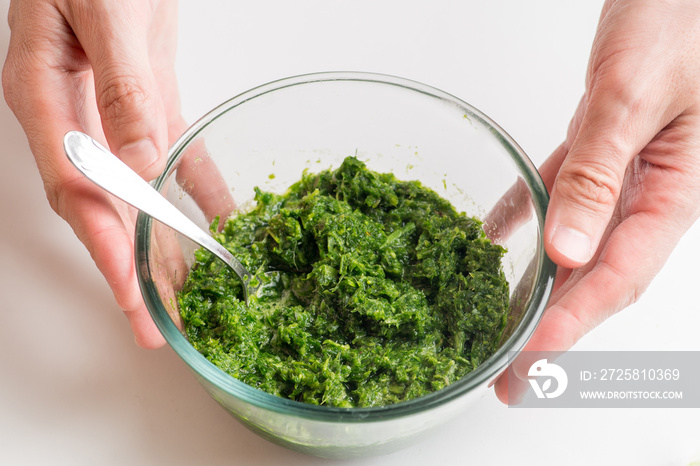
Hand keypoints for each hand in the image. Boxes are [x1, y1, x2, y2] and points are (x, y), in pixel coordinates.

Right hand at [3, 0, 186, 347]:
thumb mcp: (105, 21)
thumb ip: (122, 93)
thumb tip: (141, 163)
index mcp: (48, 102)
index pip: (77, 195)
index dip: (106, 251)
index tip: (132, 299)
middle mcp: (78, 120)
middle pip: (107, 211)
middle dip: (135, 271)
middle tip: (161, 324)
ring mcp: (116, 116)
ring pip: (143, 195)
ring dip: (168, 245)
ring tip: (193, 294)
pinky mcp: (151, 103)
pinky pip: (179, 156)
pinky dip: (202, 192)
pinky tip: (224, 223)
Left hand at [495, 0, 699, 402]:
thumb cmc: (679, 18)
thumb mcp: (635, 95)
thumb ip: (602, 172)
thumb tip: (568, 250)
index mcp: (673, 192)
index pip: (619, 276)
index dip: (574, 324)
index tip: (531, 361)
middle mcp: (647, 194)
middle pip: (597, 279)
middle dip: (555, 334)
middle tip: (513, 382)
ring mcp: (622, 173)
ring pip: (577, 247)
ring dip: (541, 293)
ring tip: (503, 337)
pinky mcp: (597, 147)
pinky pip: (557, 195)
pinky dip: (525, 221)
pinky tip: (495, 245)